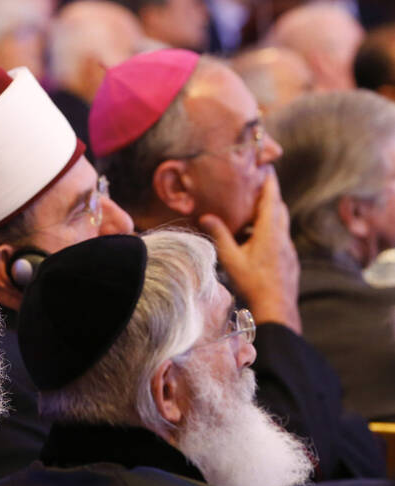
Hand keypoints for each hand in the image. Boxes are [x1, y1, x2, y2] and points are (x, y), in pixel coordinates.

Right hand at [199, 172, 301, 333]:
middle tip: (255, 185)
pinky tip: (256, 239)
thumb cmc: (253, 284)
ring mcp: (288, 248)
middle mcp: (282, 236)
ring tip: (251, 211)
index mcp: (270, 231)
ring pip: (280, 223)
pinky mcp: (289, 258)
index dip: (270, 181)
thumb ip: (220, 236)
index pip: (271, 198)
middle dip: (269, 194)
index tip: (267, 166)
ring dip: (268, 213)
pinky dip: (270, 229)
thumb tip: (206, 216)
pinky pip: (280, 236)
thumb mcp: (231, 259)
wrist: (277, 309)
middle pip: (278, 208)